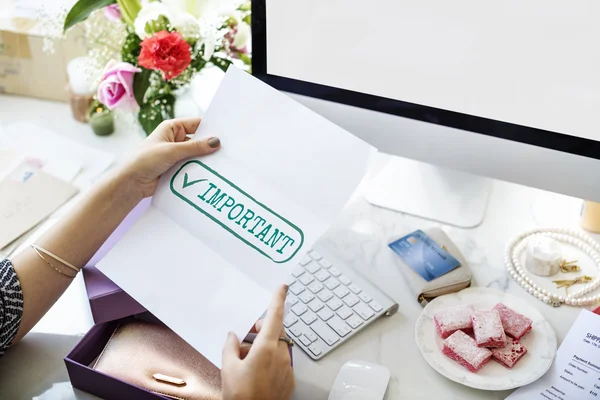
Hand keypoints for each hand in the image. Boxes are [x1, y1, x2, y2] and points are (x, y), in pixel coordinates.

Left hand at [119, 117, 220, 199]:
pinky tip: (212, 173)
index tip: (226, 134)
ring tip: (223, 163)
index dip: (210, 128)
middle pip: (198, 140)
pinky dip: (200, 170)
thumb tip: (216, 142)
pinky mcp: (177, 168)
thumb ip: (195, 147)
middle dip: (210, 146)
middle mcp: (175, 140)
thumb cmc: (145, 160)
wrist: (131, 183)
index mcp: (172, 128)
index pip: (196, 124)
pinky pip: (192, 167)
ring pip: (196, 155)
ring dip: (205, 160)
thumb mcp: (172, 151)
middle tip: (228, 151)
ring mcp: (176, 155)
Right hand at [222, 285, 294, 399]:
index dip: (278, 300)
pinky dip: (270, 362)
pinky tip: (256, 373)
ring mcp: (287, 368)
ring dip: (265, 348)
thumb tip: (233, 336)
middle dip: (263, 330)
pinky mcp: (290, 380)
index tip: (282, 287)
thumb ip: (230, 347)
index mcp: (267, 348)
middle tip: (247, 336)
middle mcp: (281, 355)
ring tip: (247, 361)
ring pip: (278, 348)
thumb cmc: (240, 395)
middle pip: (276, 332)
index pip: (275, 316)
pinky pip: (281, 363)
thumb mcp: (228, 368)